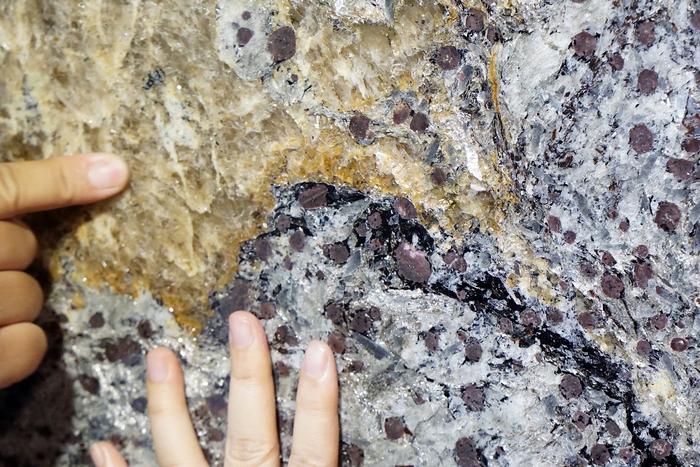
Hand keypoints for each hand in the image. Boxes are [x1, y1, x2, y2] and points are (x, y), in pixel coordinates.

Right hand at [0, 153, 128, 388]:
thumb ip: (3, 196)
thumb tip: (107, 170)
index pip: (6, 190)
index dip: (62, 180)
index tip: (116, 174)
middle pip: (20, 248)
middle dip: (7, 257)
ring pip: (27, 294)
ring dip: (11, 303)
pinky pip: (24, 347)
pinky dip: (21, 346)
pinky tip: (2, 340)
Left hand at [90, 311, 339, 466]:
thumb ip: (318, 465)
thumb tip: (366, 466)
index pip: (314, 453)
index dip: (317, 403)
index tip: (319, 349)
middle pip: (252, 441)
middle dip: (249, 378)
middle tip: (241, 322)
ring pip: (184, 460)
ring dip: (169, 409)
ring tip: (158, 357)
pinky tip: (103, 445)